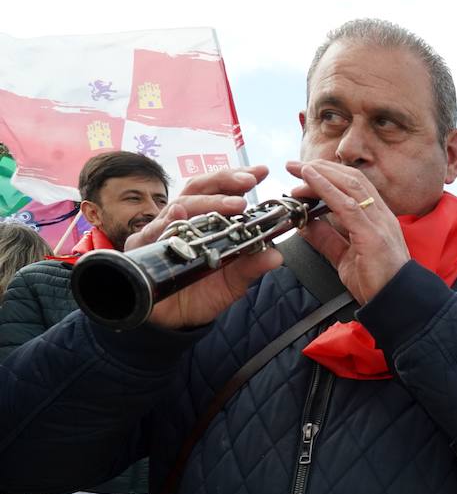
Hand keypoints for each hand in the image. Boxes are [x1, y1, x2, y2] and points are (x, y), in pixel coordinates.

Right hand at [144, 166, 281, 329]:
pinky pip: (152, 232)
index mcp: (202, 221)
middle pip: (197, 189)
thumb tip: (277, 255)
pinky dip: (167, 222)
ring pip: (180, 205)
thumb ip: (251, 266)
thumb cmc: (202, 293)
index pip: (217, 190)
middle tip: (248, 183)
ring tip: (235, 204)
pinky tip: (180, 215)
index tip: (260, 172)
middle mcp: (180, 220)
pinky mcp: (142, 249)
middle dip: (223, 182)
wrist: (174, 321)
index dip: (236, 178)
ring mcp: (159, 232)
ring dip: (208, 202)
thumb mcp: (232, 281)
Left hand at [287, 160, 410, 304]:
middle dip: (322, 168)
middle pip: (351, 180)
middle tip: (294, 165)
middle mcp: (381, 215)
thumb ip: (327, 239)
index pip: (354, 186)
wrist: (396, 303)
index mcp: (378, 219)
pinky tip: (310, 180)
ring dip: (321, 174)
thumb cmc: (377, 283)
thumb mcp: (345, 257)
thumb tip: (305, 225)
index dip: (330, 175)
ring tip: (298, 169)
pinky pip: (346, 205)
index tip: (305, 172)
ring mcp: (378, 223)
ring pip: (349, 186)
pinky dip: (326, 188)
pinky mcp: (372, 235)